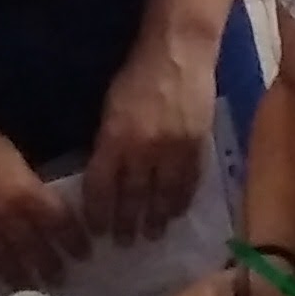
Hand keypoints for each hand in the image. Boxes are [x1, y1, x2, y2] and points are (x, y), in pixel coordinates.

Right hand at [0, 108, 88, 295]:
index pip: (58, 223)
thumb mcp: (12, 155)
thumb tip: (38, 203)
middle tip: (60, 280)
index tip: (84, 253)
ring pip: (1, 261)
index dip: (73, 240)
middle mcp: (3, 219)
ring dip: (18, 278)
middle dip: (49, 266)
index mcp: (23, 194)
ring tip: (29, 289)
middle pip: (32, 249)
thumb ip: (26, 184)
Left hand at [84, 28, 216, 244]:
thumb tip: (105, 175)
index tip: (97, 229)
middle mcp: (142, 149)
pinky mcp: (197, 145)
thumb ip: (108, 142)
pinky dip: (181, 201)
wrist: (179, 52)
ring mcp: (172, 149)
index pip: (101, 186)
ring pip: (162, 195)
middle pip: (132, 197)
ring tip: (151, 235)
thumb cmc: (137, 75)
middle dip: (127, 224)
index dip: (98, 212)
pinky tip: (175, 212)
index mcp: (114, 137)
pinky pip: (188, 182)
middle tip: (124, 243)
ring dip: (156, 219)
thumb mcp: (110, 107)